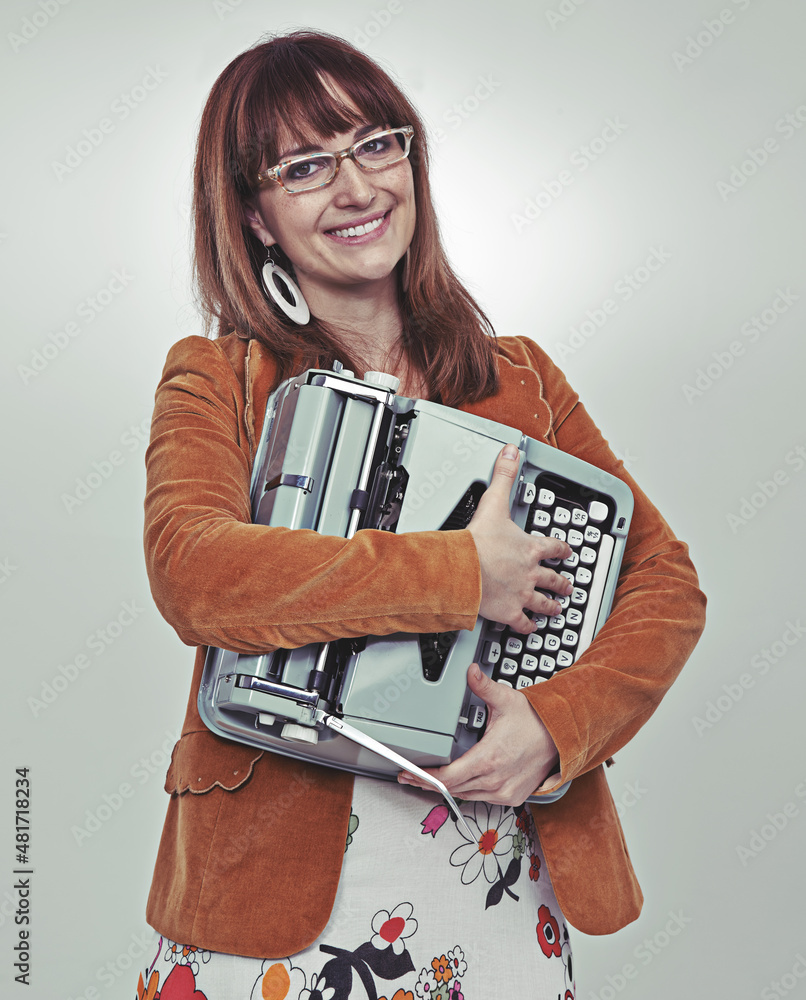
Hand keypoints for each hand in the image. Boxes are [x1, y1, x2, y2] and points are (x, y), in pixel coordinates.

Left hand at [398, 663, 560, 805]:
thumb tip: (470, 671)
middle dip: (428, 783)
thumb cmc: (535, 722)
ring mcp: (504, 791)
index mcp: (489, 758)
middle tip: (409, 777)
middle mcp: (495, 779)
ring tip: (428, 780)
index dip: (425, 777)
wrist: (561, 738)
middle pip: (452, 789)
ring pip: (465, 795)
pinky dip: (467, 791)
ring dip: (447, 788)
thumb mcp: (506, 700)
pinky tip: (457, 783)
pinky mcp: (511, 797)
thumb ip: (483, 686)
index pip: (448, 777)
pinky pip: (481, 798)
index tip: (410, 774)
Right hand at [467, 444, 572, 633]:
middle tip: (569, 587)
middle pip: (554, 580)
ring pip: (543, 604)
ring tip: (557, 610)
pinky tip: (530, 628)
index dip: (563, 550)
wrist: (464, 569)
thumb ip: (504, 475)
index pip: (554, 548)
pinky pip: (523, 623)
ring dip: (552, 607)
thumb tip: (511, 451)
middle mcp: (531, 573)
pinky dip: (527, 627)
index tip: (568, 552)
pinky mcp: (509, 612)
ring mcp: (522, 594)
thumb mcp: (494, 501)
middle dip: (563, 583)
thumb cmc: (478, 542)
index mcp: (530, 548)